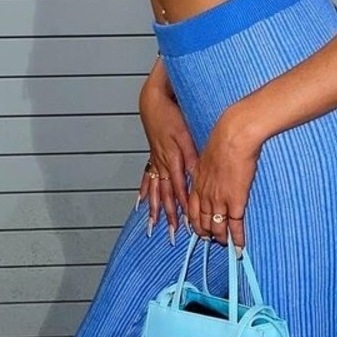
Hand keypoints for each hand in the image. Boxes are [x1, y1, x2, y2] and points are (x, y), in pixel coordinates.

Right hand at [138, 83, 198, 241]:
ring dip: (154, 210)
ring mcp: (155, 162)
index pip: (179, 191)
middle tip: (172, 235)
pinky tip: (140, 204)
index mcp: (173, 161)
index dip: (184, 209)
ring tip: (152, 226)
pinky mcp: (152, 156)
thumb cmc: (172, 116)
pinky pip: (146, 179)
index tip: (188, 224)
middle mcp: (162, 165)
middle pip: (165, 196)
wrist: (154, 102)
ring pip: (154, 191)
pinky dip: (143, 193)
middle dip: (170, 216)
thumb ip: (192, 157)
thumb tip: (196, 177)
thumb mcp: (186, 135)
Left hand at [185, 110, 260, 250]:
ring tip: (226, 246)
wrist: (233, 136)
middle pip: (202, 222)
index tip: (199, 229)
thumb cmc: (223, 140)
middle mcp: (205, 195)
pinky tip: (239, 247)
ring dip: (221, 238)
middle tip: (212, 241)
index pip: (192, 210)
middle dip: (206, 234)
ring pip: (216, 227)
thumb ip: (206, 169)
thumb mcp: (207, 156)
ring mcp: (219, 200)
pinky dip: (237, 238)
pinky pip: (235, 225)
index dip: (195, 223)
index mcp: (197, 183)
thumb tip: (211, 170)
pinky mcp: (235, 201)